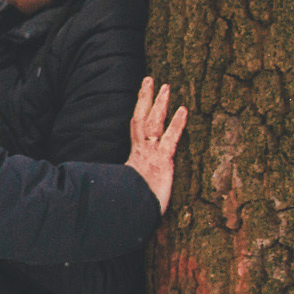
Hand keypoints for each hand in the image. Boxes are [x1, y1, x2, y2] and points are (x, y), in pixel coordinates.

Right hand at [126, 78, 187, 211]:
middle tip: (150, 79)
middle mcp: (141, 152)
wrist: (129, 215)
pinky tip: (184, 110)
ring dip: (159, 104)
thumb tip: (110, 185)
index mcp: (134, 157)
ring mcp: (151, 156)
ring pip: (153, 124)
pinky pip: (170, 139)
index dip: (139, 109)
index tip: (142, 94)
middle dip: (145, 98)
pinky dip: (177, 124)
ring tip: (166, 86)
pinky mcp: (162, 162)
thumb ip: (122, 182)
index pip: (135, 127)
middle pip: (140, 118)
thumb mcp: (126, 190)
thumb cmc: (128, 206)